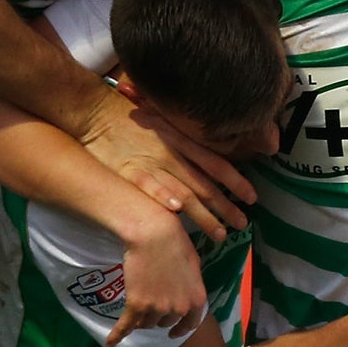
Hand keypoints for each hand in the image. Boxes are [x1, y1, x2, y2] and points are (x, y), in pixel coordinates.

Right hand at [76, 90, 252, 240]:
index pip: (217, 163)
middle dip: (226, 207)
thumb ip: (185, 142)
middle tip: (243, 224)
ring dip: (204, 216)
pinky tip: (177, 212)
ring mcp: (151, 163)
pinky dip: (163, 197)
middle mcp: (172, 153)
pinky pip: (149, 187)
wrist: (95, 112)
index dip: (236, 181)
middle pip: (205, 184)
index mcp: (182, 140)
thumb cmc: (130, 117)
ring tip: (221, 234)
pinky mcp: (129, 172)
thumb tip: (208, 158)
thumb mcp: (164, 123)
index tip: (252, 198)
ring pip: (184, 192)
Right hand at [107, 208, 207, 346]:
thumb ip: (190, 285)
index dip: (180, 329)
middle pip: (165, 322)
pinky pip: (126, 325)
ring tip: (137, 301)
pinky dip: (117, 335)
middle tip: (151, 300)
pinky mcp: (137, 305)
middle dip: (158, 314)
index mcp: (196, 299)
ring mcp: (157, 308)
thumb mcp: (193, 265)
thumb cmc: (176, 243)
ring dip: (141, 316)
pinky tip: (111, 342)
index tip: (173, 333)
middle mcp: (179, 308)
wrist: (154, 236)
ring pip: (146, 322)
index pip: (190, 324)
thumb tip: (185, 294)